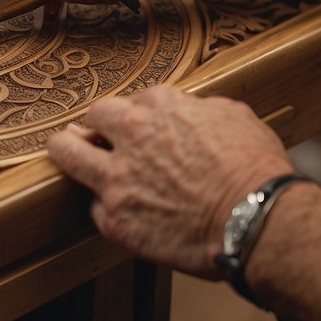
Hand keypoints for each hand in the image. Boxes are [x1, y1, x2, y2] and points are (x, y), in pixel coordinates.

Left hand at [47, 86, 293, 277]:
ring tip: (65, 153)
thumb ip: (200, 109)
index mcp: (160, 106)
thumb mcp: (235, 117)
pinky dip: (108, 208)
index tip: (142, 128)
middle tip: (95, 136)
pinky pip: (96, 207)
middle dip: (95, 125)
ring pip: (67, 153)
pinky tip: (122, 213)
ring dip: (66, 151)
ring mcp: (116, 178)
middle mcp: (131, 135)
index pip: (133, 101)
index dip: (139, 117)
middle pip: (93, 117)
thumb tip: (192, 112)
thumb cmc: (254, 171)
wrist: (254, 219)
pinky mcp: (114, 218)